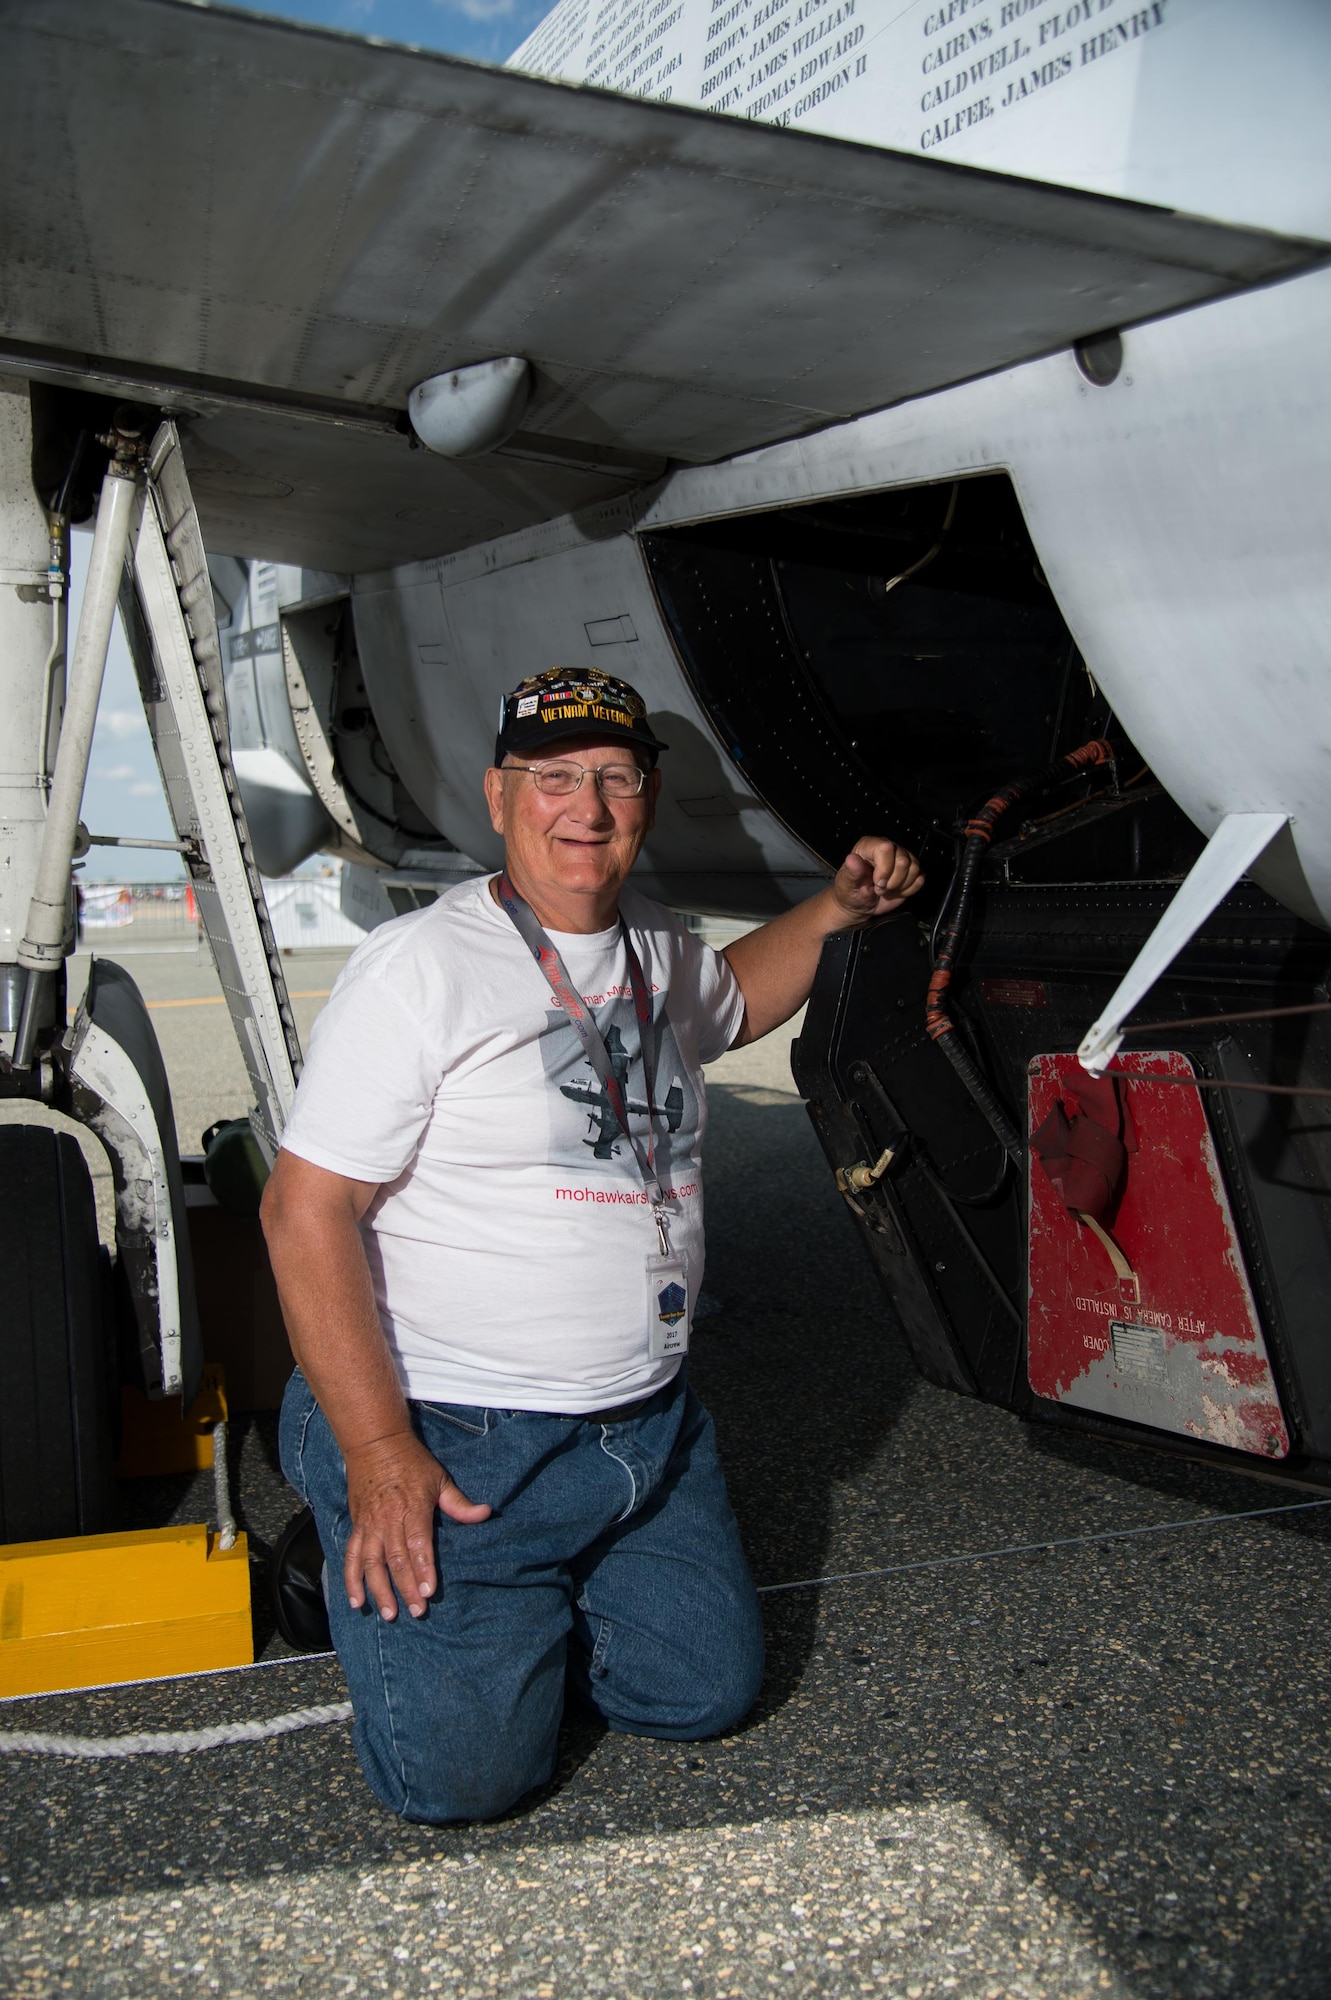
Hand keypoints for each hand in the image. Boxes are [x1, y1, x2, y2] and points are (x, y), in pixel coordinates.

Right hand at [342, 1430, 490, 1620]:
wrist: (375, 1443)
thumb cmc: (411, 1462)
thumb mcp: (439, 1478)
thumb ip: (459, 1503)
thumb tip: (486, 1513)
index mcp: (412, 1507)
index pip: (417, 1543)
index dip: (423, 1568)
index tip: (428, 1591)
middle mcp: (388, 1519)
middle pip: (396, 1559)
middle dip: (405, 1587)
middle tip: (416, 1611)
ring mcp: (370, 1524)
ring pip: (371, 1563)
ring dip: (378, 1590)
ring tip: (389, 1613)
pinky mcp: (357, 1526)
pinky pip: (351, 1556)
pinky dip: (351, 1580)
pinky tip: (357, 1601)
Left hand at [831, 837, 924, 921]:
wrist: (859, 904)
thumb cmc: (851, 892)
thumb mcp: (847, 884)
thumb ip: (851, 872)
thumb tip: (852, 859)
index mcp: (869, 846)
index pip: (886, 848)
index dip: (884, 869)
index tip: (876, 882)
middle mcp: (888, 848)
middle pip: (903, 861)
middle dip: (892, 881)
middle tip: (879, 888)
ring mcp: (901, 858)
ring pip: (914, 869)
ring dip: (900, 886)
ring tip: (886, 889)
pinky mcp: (911, 871)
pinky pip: (920, 879)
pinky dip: (909, 890)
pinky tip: (896, 891)